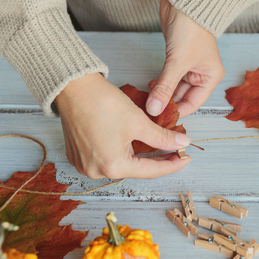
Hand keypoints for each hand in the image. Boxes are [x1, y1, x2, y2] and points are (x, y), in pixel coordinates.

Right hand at [55, 73, 191, 178]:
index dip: (172, 164)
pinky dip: (123, 152)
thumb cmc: (102, 103)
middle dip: (157, 160)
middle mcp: (96, 171)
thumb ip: (162, 137)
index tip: (186, 158)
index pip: (151, 170)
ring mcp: (84, 165)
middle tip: (176, 152)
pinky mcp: (78, 155)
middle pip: (136, 169)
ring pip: (122, 164)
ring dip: (140, 156)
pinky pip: (107, 158)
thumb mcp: (139, 122)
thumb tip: (182, 143)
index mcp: (112, 166)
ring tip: (159, 148)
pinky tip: (135, 145)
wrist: (72, 87)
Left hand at [147, 0, 224, 117]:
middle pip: (183, 97)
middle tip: (149, 112)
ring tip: (147, 102)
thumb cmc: (190, 29)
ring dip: (161, 94)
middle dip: (166, 104)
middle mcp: (202, 74)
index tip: (159, 120)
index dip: (176, 112)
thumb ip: (165, 88)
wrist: (184, 2)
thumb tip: (154, 109)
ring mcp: (189, 67)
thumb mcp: (177, 63)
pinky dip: (160, 84)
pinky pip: (168, 78)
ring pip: (174, 88)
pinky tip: (150, 88)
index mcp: (210, 77)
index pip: (193, 103)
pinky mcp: (177, 59)